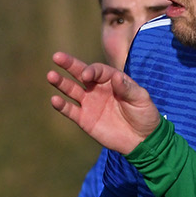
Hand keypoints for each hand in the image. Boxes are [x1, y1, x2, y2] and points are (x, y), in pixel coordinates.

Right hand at [47, 52, 161, 154]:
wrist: (142, 139)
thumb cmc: (144, 115)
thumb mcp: (141, 98)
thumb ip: (128, 88)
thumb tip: (116, 77)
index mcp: (111, 80)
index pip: (97, 70)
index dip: (91, 71)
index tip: (87, 76)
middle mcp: (97, 89)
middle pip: (80, 74)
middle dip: (69, 65)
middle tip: (57, 57)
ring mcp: (89, 103)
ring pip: (71, 90)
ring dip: (61, 83)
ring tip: (51, 76)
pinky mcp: (84, 119)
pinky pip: (71, 111)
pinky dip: (62, 106)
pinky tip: (55, 100)